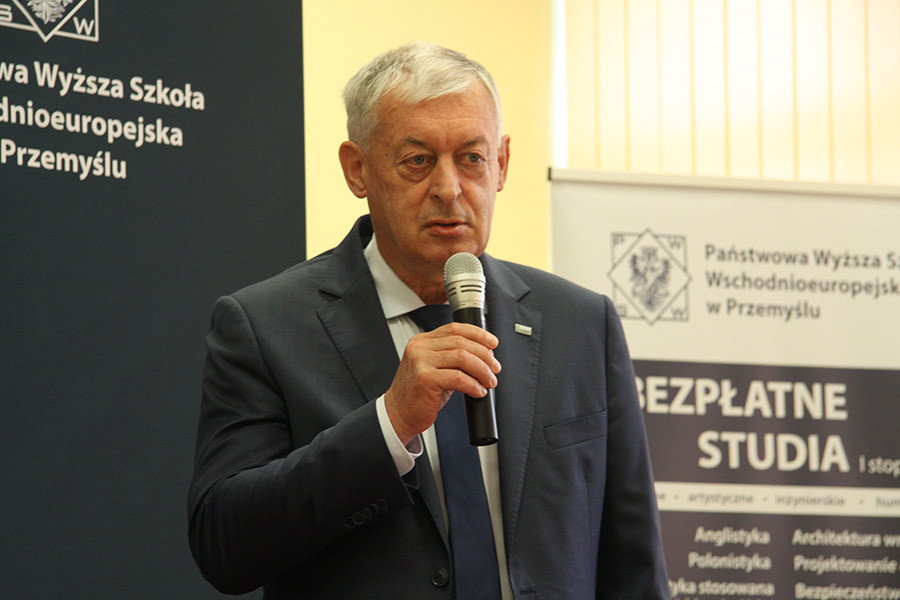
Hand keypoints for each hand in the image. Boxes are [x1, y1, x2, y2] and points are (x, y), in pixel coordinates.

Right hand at [385, 323, 500, 444]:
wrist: (399, 414)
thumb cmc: (418, 393)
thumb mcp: (434, 368)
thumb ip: (452, 357)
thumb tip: (484, 355)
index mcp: (422, 341)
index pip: (455, 328)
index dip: (478, 334)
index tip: (493, 343)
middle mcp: (420, 348)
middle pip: (462, 342)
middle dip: (485, 356)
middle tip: (494, 369)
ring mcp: (421, 362)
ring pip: (463, 358)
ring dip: (482, 370)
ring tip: (489, 381)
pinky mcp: (425, 379)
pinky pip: (458, 378)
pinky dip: (473, 385)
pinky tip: (478, 391)